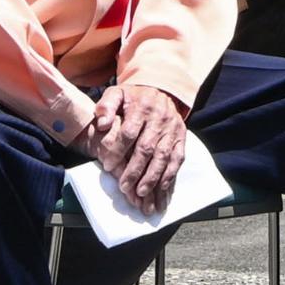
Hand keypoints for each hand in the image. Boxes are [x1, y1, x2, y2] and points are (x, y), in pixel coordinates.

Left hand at [87, 83, 190, 211]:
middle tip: (124, 188)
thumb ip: (106, 106)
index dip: (118, 151)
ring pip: (163, 156)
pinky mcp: (181, 137)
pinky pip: (177, 157)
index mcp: (141, 107)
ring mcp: (172, 128)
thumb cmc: (133, 98)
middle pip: (147, 148)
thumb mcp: (116, 94)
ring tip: (142, 194)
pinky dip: (170, 174)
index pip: (129, 132)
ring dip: (153, 177)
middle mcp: (159, 118)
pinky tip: (162, 188)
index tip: (107, 166)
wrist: (160, 90)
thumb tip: (102, 124)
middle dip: (135, 170)